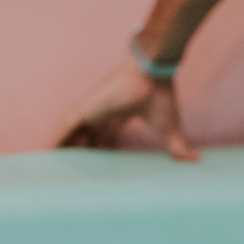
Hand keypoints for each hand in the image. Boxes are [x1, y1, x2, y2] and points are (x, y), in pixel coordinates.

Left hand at [50, 58, 198, 162]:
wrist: (153, 71)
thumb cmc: (161, 95)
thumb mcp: (168, 129)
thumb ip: (178, 147)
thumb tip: (197, 162)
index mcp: (120, 115)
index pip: (104, 137)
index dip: (98, 151)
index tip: (93, 168)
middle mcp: (103, 112)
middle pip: (84, 137)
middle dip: (76, 152)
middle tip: (66, 172)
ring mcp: (91, 110)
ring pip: (70, 133)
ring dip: (61, 148)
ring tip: (49, 166)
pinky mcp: (84, 108)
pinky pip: (62, 128)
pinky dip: (54, 140)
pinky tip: (45, 154)